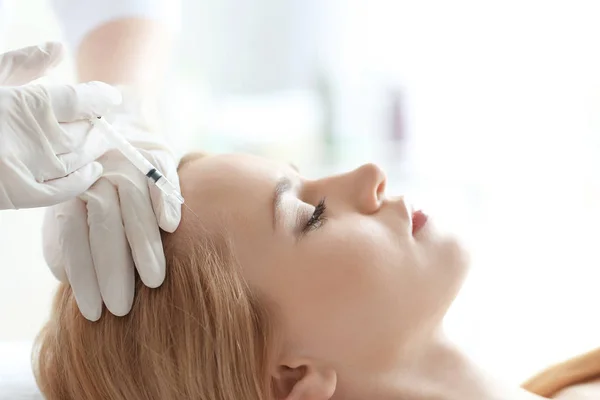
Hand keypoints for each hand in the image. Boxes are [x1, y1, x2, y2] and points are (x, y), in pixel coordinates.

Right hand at [0, 42, 121, 208]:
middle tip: (105, 121)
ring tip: (103, 139)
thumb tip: (57, 49)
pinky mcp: (19, 195)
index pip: (80, 100)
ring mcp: (28, 168)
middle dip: (98, 125)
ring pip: (79, 157)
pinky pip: (61, 190)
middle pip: (84, 131)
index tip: (111, 97)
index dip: (100, 98)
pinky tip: (94, 170)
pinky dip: (82, 181)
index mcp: (24, 104)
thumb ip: (22, 63)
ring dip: (95, 148)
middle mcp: (32, 137)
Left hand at [42, 86, 181, 320]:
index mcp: (72, 192)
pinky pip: (161, 177)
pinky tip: (171, 227)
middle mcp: (97, 176)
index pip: (74, 238)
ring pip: (134, 207)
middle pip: (105, 227)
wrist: (117, 120)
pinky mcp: (157, 153)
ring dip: (144, 245)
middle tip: (123, 307)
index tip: (94, 312)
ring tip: (153, 281)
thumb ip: (64, 238)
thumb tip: (66, 275)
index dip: (84, 277)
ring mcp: (127, 163)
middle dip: (113, 270)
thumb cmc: (94, 177)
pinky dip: (166, 199)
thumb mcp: (70, 204)